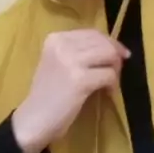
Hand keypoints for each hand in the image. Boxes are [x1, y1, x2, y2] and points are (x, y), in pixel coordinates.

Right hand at [12, 30, 130, 152]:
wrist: (33, 119)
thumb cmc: (48, 94)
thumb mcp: (58, 62)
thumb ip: (79, 51)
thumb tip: (112, 49)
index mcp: (56, 38)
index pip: (92, 33)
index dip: (110, 43)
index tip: (119, 55)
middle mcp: (62, 45)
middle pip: (103, 42)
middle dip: (115, 57)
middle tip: (115, 73)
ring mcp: (70, 61)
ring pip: (109, 55)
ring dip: (116, 70)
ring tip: (110, 84)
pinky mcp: (79, 80)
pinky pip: (109, 75)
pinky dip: (113, 84)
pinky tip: (108, 93)